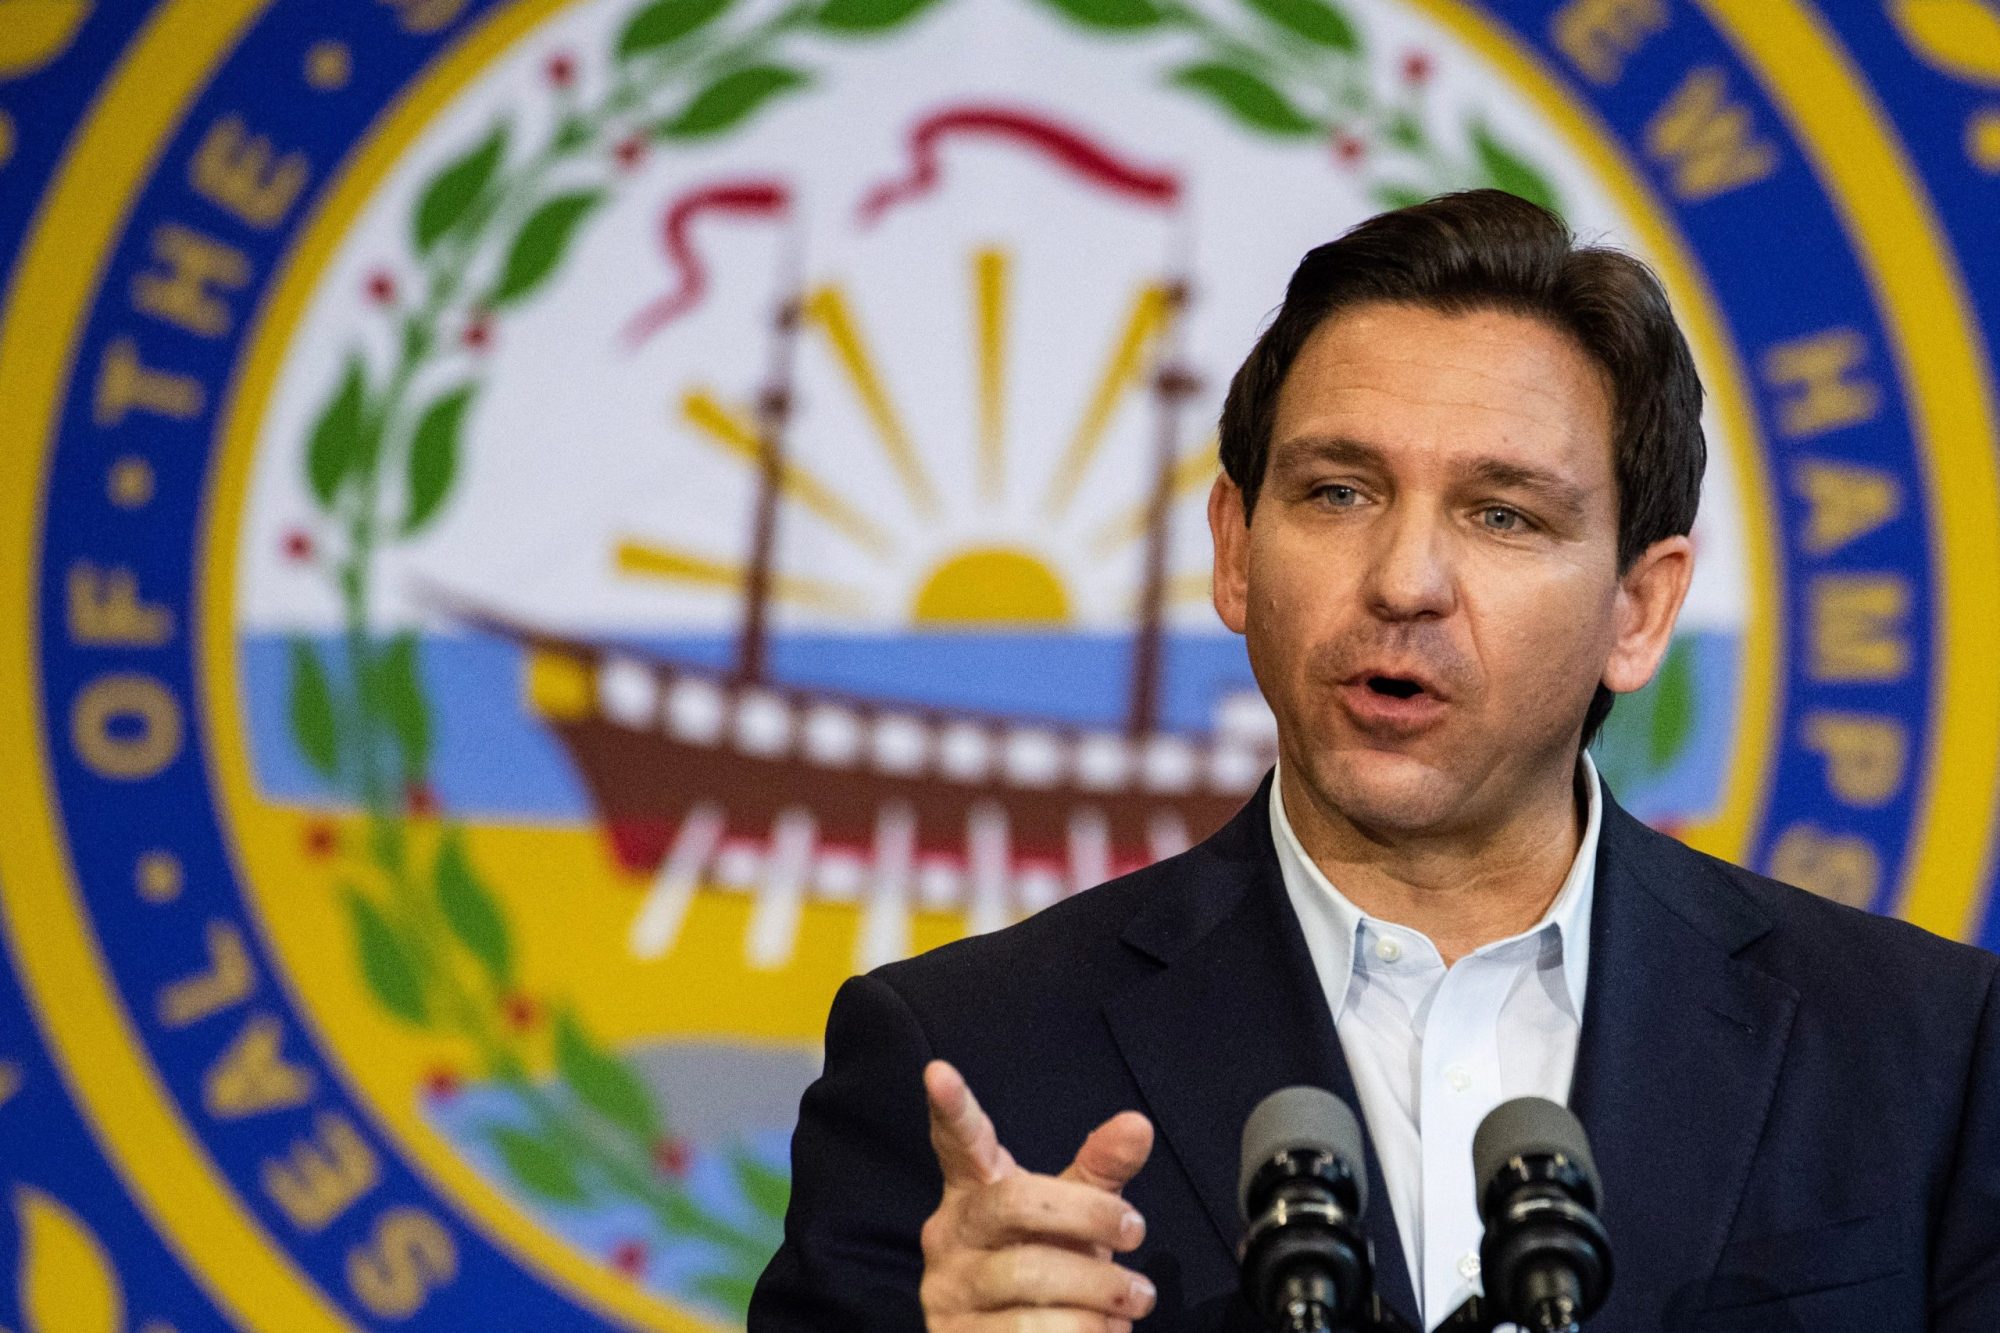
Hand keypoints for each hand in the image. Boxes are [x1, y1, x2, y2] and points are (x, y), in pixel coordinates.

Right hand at [919, 1059, 1157, 1330]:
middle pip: (1014, 1202)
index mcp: (973, 1190)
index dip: (951, 1108)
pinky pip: (1028, 1332)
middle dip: (1088, 1215)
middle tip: (1137, 1231)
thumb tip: (1139, 1124)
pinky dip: (1084, 1331)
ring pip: (1027, 1276)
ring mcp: (947, 1292)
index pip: (958, 1142)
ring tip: (1136, 1298)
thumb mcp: (1074, 1214)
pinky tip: (1105, 1331)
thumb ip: (1101, 1170)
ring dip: (1099, 1289)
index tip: (938, 1071)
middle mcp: (949, 1235)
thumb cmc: (1049, 1263)